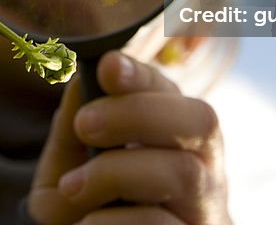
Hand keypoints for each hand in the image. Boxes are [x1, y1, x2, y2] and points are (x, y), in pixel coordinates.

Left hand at [28, 51, 231, 223]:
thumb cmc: (92, 212)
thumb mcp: (70, 170)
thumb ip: (70, 132)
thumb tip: (81, 82)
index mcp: (174, 137)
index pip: (172, 92)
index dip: (143, 74)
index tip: (108, 66)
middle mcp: (203, 168)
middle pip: (201, 120)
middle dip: (139, 112)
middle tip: (85, 123)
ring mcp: (206, 210)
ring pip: (185, 173)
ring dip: (118, 172)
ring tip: (72, 188)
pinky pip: (162, 224)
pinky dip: (116, 221)